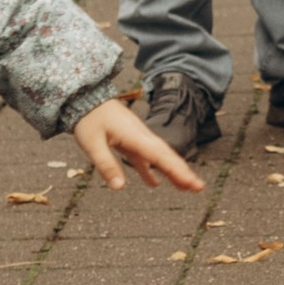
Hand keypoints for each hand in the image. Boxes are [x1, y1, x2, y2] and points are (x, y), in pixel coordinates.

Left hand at [73, 96, 202, 191]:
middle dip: (182, 172)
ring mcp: (136, 137)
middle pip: (166, 156)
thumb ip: (106, 165)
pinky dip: (151, 169)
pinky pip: (144, 157)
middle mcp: (141, 136)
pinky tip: (154, 183)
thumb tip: (119, 187)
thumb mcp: (92, 143)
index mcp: (135, 136)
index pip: (161, 157)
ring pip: (158, 156)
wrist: (84, 97)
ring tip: (185, 187)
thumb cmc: (87, 118)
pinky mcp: (129, 140)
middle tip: (198, 187)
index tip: (193, 183)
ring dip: (172, 171)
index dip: (178, 171)